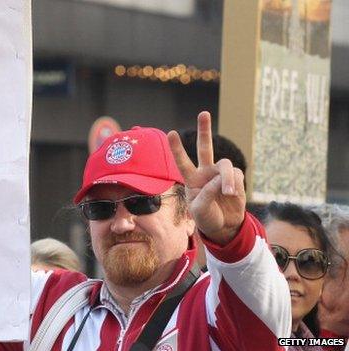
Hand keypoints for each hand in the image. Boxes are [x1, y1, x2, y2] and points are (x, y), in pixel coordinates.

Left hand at [167, 112, 245, 244]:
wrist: (224, 227)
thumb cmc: (206, 218)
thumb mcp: (200, 210)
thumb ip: (208, 194)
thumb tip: (222, 178)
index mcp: (191, 179)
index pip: (182, 162)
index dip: (177, 148)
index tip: (171, 133)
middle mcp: (205, 173)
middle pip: (204, 147)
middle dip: (204, 130)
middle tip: (203, 113)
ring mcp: (220, 174)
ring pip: (225, 165)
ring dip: (227, 178)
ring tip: (228, 193)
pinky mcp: (235, 179)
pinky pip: (237, 176)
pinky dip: (235, 185)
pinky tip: (232, 194)